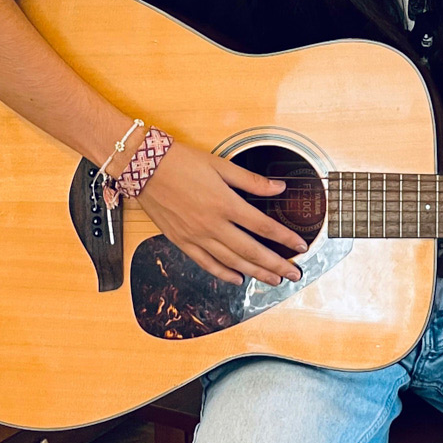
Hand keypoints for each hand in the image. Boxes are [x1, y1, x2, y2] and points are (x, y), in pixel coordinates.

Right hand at [133, 145, 308, 286]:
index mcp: (225, 203)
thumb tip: (279, 187)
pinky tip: (237, 279)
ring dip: (255, 273)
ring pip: (232, 261)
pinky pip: (206, 263)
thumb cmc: (180, 161)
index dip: (284, 238)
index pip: (263, 226)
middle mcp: (212, 224)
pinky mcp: (181, 241)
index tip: (300, 245)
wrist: (143, 167)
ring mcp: (196, 236)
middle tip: (293, 274)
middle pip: (251, 250)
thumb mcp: (220, 164)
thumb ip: (252, 180)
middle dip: (276, 264)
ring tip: (273, 280)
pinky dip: (223, 274)